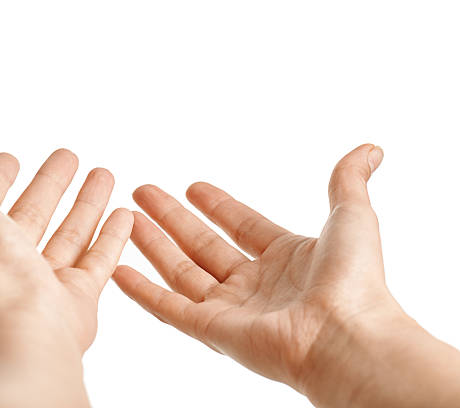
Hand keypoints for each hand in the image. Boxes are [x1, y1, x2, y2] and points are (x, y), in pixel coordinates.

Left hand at [0, 130, 132, 406]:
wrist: (24, 319)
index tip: (9, 157)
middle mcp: (8, 261)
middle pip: (34, 213)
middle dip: (51, 183)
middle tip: (69, 155)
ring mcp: (44, 280)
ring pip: (69, 233)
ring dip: (86, 203)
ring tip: (104, 173)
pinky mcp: (78, 295)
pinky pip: (97, 259)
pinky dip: (110, 237)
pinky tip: (124, 213)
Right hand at [114, 144, 459, 406]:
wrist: (345, 338)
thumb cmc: (354, 282)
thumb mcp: (351, 216)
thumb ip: (348, 181)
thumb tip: (370, 149)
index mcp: (286, 259)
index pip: (242, 226)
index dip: (217, 206)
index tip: (192, 187)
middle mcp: (255, 285)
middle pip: (202, 245)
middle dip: (171, 218)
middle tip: (143, 193)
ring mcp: (231, 309)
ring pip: (181, 271)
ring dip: (152, 244)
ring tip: (125, 218)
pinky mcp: (211, 331)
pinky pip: (168, 308)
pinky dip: (141, 291)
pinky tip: (118, 269)